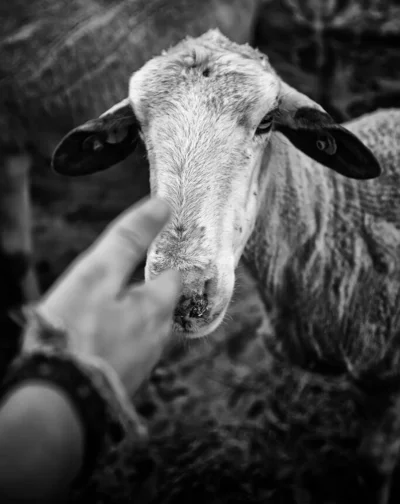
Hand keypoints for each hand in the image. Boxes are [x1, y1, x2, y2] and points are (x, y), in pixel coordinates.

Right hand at [24, 197, 180, 394]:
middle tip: (112, 284)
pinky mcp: (121, 386)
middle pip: (158, 306)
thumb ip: (130, 240)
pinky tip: (93, 343)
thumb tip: (163, 204)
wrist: (54, 405)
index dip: (160, 262)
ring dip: (126, 319)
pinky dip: (115, 343)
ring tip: (99, 313)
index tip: (144, 256)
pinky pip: (125, 354)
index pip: (173, 276)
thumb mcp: (97, 274)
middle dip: (141, 292)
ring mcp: (140, 366)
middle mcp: (156, 340)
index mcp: (156, 309)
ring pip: (141, 332)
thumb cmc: (73, 333)